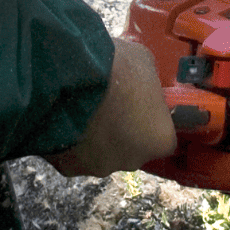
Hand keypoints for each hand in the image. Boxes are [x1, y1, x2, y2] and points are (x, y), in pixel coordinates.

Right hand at [45, 39, 177, 176]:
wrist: (68, 77)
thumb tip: (141, 81)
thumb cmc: (113, 69)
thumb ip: (147, 81)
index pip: (162, 136)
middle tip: (111, 104)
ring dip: (96, 137)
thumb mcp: (143, 61)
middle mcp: (133, 161)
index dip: (150, 118)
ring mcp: (100, 167)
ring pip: (102, 154)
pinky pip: (75, 155)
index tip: (139, 103)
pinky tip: (67, 118)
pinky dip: (72, 140)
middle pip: (132, 149)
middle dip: (123, 130)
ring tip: (86, 108)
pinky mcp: (70, 167)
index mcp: (160, 139)